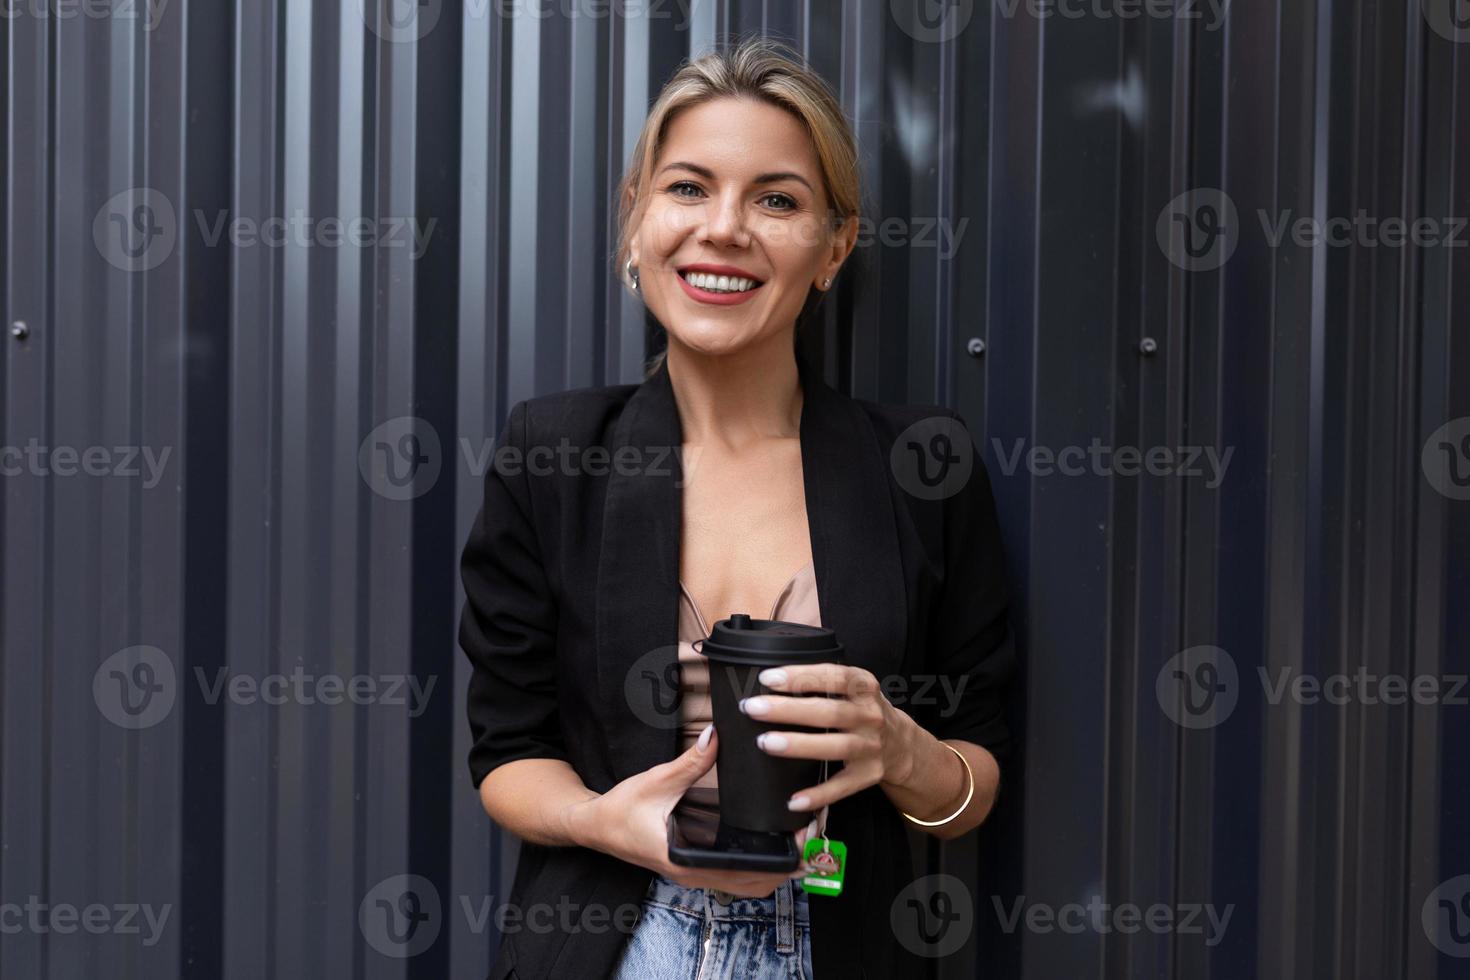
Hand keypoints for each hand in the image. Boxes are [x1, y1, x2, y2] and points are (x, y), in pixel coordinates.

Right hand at [567, 726, 816, 897]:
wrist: (594, 827)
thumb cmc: (619, 812)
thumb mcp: (655, 782)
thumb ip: (688, 763)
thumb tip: (715, 738)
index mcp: (685, 861)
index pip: (743, 873)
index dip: (776, 860)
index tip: (799, 839)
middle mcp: (694, 874)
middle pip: (754, 885)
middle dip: (786, 867)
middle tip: (811, 838)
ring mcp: (695, 873)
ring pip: (747, 884)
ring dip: (775, 869)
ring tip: (800, 842)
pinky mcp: (695, 865)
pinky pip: (735, 874)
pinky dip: (758, 865)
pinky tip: (771, 843)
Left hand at [741, 663, 918, 812]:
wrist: (901, 744)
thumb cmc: (862, 709)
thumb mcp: (852, 687)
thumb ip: (821, 681)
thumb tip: (770, 680)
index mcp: (864, 686)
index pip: (833, 676)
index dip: (800, 676)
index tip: (767, 679)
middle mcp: (870, 715)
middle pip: (829, 712)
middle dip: (789, 710)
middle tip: (753, 708)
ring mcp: (870, 746)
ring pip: (835, 746)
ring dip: (800, 745)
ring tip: (766, 742)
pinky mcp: (868, 775)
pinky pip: (841, 787)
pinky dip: (818, 795)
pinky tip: (793, 800)